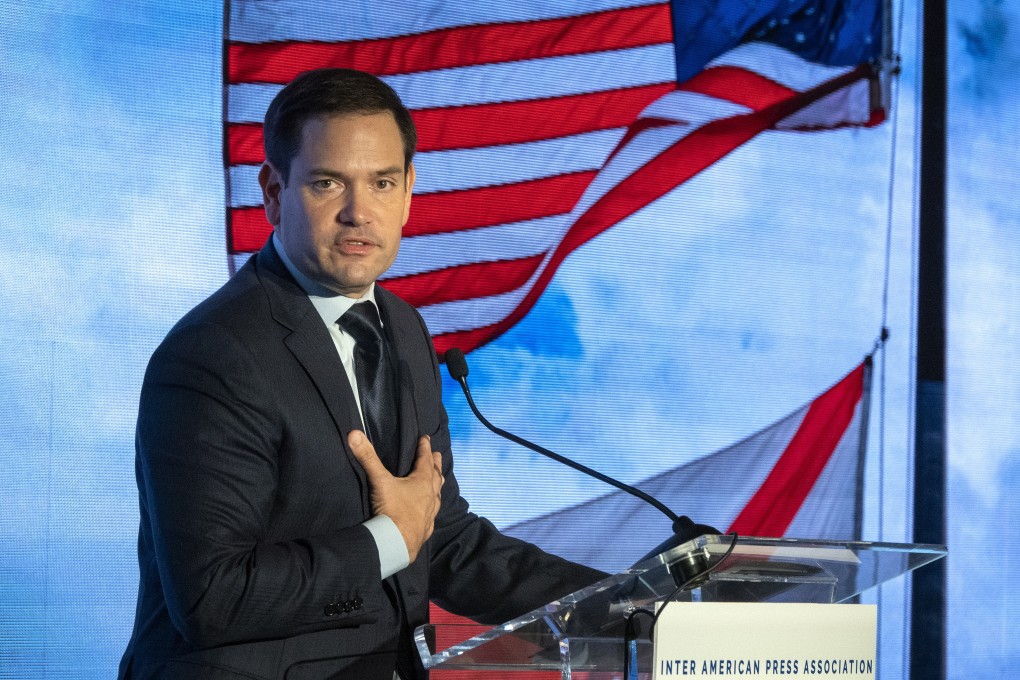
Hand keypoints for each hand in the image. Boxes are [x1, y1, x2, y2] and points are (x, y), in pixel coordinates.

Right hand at [347, 430, 443, 562]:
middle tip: (437, 454)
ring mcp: (431, 512)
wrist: (398, 543)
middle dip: (435, 463)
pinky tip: (431, 511)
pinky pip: (433, 513)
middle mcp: (430, 495)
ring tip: (439, 478)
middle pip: (436, 474)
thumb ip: (368, 458)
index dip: (425, 447)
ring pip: (438, 493)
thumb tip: (354, 434)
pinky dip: (433, 506)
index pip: (425, 459)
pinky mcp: (427, 527)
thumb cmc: (392, 510)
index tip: (426, 438)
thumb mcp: (380, 481)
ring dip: (437, 484)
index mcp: (422, 481)